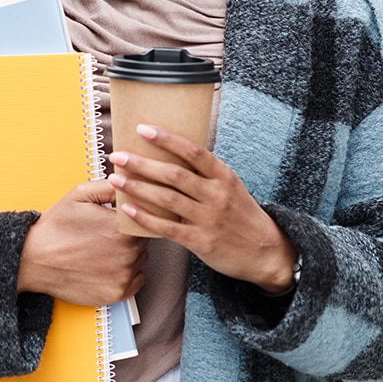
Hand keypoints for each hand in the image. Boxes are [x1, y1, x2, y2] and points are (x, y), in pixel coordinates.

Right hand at [17, 181, 148, 305]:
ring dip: (129, 255)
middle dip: (129, 235)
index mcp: (121, 227)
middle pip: (143, 239)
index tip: (120, 219)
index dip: (133, 217)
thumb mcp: (80, 195)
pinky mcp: (117, 293)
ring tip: (102, 250)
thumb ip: (110, 187)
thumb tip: (129, 182)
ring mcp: (123, 275)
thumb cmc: (55, 227)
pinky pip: (137, 281)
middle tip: (106, 234)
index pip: (144, 218)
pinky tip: (107, 266)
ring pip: (140, 260)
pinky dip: (127, 274)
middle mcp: (128, 252)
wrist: (33, 259)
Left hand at [110, 125, 296, 292]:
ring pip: (167, 199)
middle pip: (174, 174)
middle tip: (117, 155)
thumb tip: (170, 153)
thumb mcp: (230, 186)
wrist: (266, 252)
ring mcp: (208, 218)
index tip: (143, 129)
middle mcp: (216, 194)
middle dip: (142, 163)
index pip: (193, 151)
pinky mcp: (201, 241)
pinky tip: (129, 210)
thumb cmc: (242, 215)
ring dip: (138, 187)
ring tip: (116, 179)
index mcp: (223, 176)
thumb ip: (204, 173)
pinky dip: (146, 218)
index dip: (167, 139)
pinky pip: (168, 228)